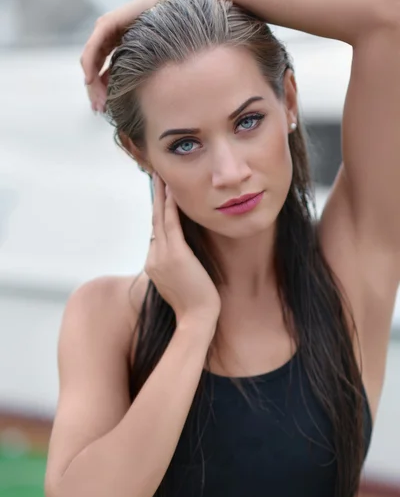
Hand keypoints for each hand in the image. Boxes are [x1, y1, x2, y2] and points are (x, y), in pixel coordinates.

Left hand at [80, 0, 176, 112]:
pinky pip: (93, 50)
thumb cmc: (162, 36)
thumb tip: (133, 98)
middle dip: (95, 92)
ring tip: (98, 100)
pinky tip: (91, 81)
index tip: (103, 109)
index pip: (100, 73)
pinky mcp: (106, 25)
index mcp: (112, 46)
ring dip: (92, 84)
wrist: (167, 10)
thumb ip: (133, 73)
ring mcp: (103, 31)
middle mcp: (104, 39)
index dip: (100, 92)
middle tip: (99, 109)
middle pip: (92, 70)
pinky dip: (90, 66)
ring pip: (89, 62)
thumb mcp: (143, 61)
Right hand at [145, 173, 220, 325]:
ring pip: (160, 220)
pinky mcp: (175, 255)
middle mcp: (153, 258)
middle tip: (156, 178)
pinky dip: (171, 208)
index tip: (161, 198)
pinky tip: (173, 193)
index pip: (156, 233)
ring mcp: (161, 257)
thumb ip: (178, 266)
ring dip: (161, 197)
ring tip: (162, 178)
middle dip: (156, 199)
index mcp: (154, 265)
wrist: (196, 318)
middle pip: (154, 222)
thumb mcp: (181, 282)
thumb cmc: (195, 304)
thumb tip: (184, 255)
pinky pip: (171, 226)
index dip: (158, 213)